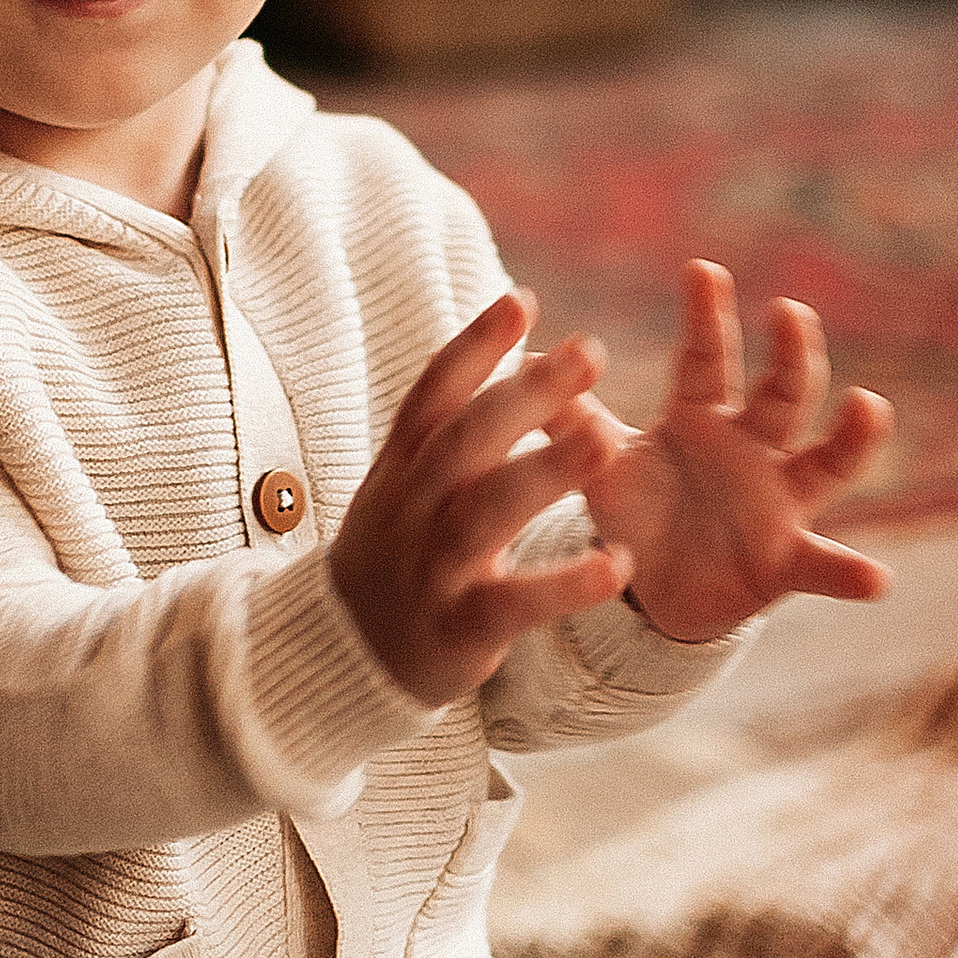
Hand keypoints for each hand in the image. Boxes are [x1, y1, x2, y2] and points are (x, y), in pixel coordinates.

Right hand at [333, 292, 632, 706]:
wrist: (341, 656)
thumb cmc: (394, 552)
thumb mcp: (401, 483)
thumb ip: (443, 425)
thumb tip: (495, 341)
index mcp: (403, 467)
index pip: (434, 395)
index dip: (474, 346)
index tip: (521, 300)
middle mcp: (413, 509)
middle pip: (466, 441)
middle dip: (526, 395)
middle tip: (589, 351)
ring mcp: (433, 568)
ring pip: (487, 513)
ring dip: (547, 473)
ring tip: (608, 439)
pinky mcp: (460, 627)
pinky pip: (516, 603)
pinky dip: (565, 585)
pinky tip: (617, 565)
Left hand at [586, 260, 891, 641]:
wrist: (655, 591)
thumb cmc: (636, 513)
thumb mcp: (602, 466)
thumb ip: (571, 420)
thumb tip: (526, 357)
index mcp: (703, 416)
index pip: (706, 357)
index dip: (706, 315)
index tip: (701, 270)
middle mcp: (754, 446)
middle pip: (782, 391)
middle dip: (790, 352)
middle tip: (790, 313)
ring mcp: (779, 500)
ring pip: (827, 461)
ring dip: (853, 436)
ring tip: (869, 406)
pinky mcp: (787, 559)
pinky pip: (824, 566)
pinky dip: (849, 574)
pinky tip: (875, 581)